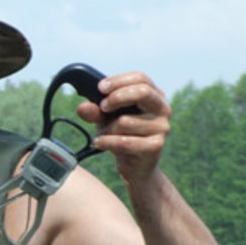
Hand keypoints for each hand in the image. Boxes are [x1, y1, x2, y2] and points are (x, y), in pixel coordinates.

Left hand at [76, 71, 170, 186]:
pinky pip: (124, 141)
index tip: (100, 88)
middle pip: (142, 92)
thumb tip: (82, 107)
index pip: (141, 78)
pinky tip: (99, 143)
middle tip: (103, 107)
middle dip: (117, 97)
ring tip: (105, 135)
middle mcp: (162, 109)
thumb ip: (95, 111)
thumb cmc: (121, 135)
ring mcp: (162, 128)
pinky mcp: (155, 146)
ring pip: (125, 121)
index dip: (118, 81)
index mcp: (154, 95)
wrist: (135, 166)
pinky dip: (107, 142)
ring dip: (108, 129)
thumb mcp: (106, 119)